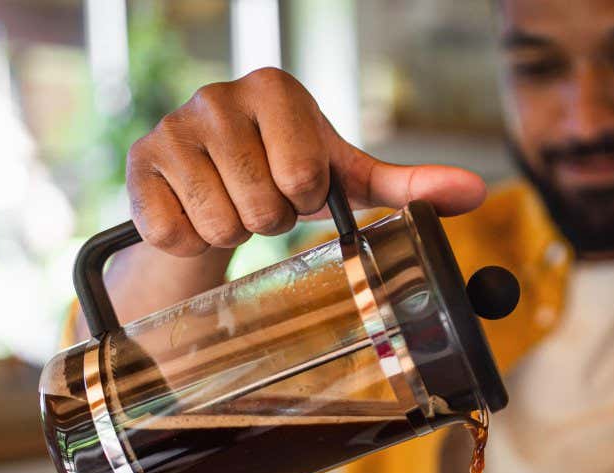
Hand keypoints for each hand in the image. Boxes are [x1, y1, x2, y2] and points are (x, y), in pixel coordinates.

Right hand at [126, 67, 486, 255]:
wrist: (206, 182)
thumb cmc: (281, 171)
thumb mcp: (342, 176)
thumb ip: (405, 186)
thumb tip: (474, 192)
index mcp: (275, 89)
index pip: (306, 177)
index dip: (305, 199)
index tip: (296, 185)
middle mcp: (218, 97)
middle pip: (264, 207)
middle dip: (269, 220)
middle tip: (260, 199)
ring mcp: (172, 129)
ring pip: (220, 225)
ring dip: (231, 232)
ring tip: (228, 205)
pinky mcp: (139, 166)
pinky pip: (174, 234)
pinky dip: (189, 242)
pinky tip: (191, 213)